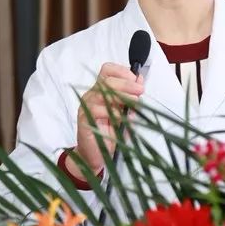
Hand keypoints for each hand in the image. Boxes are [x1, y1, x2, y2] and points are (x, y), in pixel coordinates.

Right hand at [65, 62, 143, 178]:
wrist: (96, 156)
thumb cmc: (111, 133)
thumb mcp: (127, 113)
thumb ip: (133, 97)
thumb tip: (140, 80)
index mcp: (102, 90)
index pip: (108, 70)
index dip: (122, 71)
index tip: (136, 80)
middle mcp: (92, 95)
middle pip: (107, 80)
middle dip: (127, 84)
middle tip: (140, 91)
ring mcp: (86, 106)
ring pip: (102, 93)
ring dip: (122, 97)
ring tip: (135, 104)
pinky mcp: (84, 119)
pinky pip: (97, 110)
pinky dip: (112, 112)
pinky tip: (121, 118)